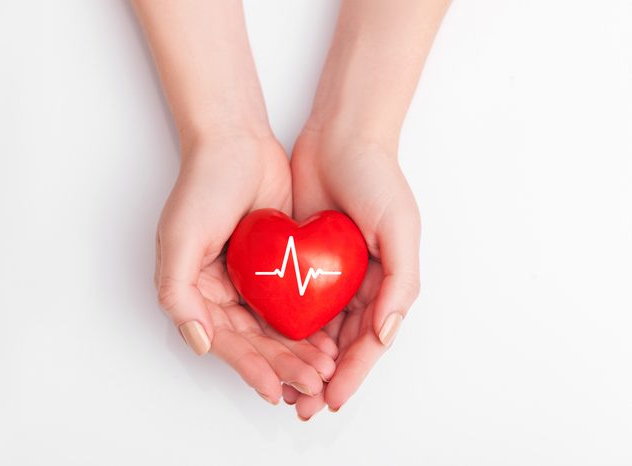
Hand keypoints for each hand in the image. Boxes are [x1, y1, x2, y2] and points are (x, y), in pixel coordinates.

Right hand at [155, 134, 336, 403]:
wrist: (237, 141)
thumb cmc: (202, 186)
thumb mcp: (179, 239)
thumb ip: (178, 294)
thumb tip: (197, 343)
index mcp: (196, 291)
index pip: (224, 341)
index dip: (249, 368)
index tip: (274, 389)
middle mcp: (221, 291)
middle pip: (254, 341)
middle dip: (282, 365)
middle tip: (311, 383)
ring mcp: (250, 279)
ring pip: (276, 327)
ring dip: (298, 351)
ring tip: (325, 368)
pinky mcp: (276, 265)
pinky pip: (292, 303)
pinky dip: (308, 323)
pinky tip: (328, 338)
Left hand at [286, 129, 420, 418]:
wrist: (339, 136)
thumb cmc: (377, 178)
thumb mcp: (400, 228)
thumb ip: (400, 283)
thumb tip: (386, 333)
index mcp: (385, 283)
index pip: (369, 341)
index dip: (352, 374)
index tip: (331, 399)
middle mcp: (358, 284)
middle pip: (340, 344)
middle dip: (323, 377)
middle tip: (303, 405)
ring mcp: (328, 273)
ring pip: (314, 329)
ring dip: (302, 360)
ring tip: (284, 387)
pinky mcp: (301, 258)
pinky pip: (292, 300)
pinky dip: (285, 327)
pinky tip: (270, 346)